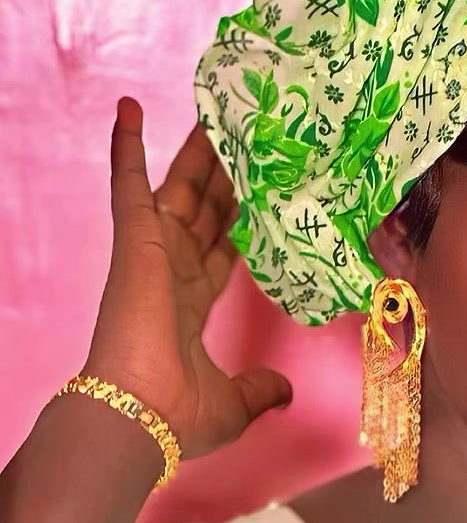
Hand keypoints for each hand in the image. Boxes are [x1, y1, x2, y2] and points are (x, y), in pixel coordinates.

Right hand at [82, 96, 292, 457]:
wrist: (143, 414)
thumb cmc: (179, 416)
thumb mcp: (236, 402)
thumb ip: (260, 389)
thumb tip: (284, 392)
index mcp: (192, 304)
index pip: (221, 249)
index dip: (241, 220)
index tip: (261, 193)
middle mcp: (172, 271)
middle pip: (206, 210)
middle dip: (226, 175)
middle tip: (249, 134)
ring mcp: (153, 253)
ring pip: (179, 187)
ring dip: (195, 150)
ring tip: (215, 108)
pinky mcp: (135, 241)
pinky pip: (128, 184)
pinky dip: (126, 146)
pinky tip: (130, 107)